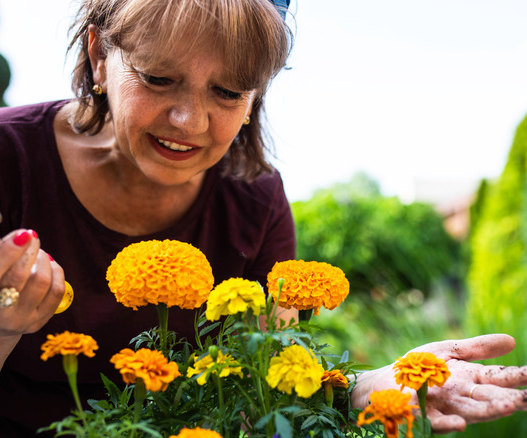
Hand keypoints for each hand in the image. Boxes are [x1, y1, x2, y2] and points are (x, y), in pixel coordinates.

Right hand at [0, 229, 64, 339]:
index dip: (10, 251)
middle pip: (20, 275)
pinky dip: (56, 273)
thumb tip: (22, 236)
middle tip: (32, 238)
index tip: (24, 234)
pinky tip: (50, 266)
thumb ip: (2, 254)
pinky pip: (56, 292)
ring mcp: (19, 319)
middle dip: (30, 251)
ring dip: (43, 261)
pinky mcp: (37, 322)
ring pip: (41, 282)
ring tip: (38, 254)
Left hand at [352, 334, 526, 433]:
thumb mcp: (448, 351)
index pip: (499, 376)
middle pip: (490, 396)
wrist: (384, 381)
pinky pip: (436, 422)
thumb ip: (477, 348)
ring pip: (471, 411)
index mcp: (469, 377)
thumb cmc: (418, 367)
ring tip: (510, 406)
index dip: (519, 376)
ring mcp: (443, 406)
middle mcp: (460, 394)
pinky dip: (448, 423)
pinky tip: (461, 424)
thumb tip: (512, 340)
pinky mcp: (422, 415)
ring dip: (490, 410)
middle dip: (512, 398)